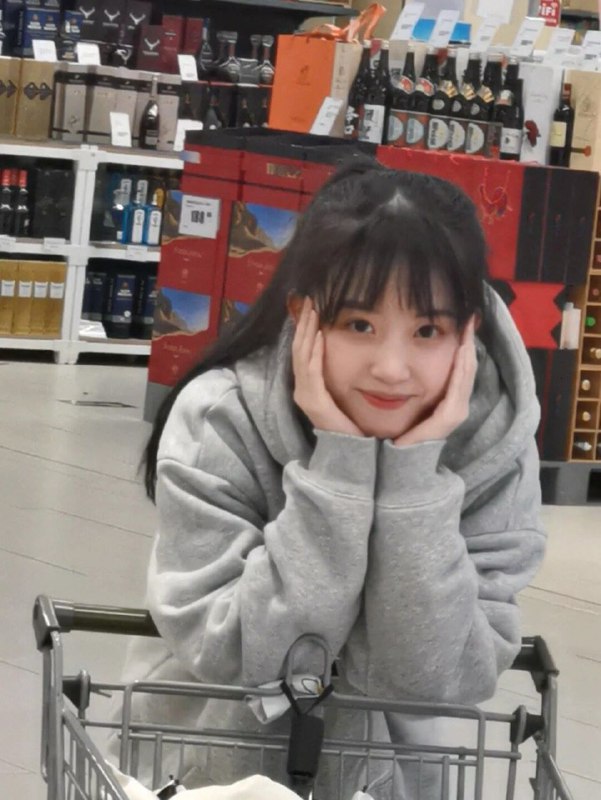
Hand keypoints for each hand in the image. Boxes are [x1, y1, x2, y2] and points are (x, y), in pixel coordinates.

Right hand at [292, 297, 363, 436]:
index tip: (309, 310)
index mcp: (306, 388)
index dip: (302, 331)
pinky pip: (312, 371)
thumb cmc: (349, 425)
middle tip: (309, 302)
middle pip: (298, 350)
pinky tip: (318, 336)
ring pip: (301, 357)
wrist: (349, 453)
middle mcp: (301, 390)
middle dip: (303, 325)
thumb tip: (339, 356)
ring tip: (312, 312)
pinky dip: (314, 352)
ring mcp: (305, 396)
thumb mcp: (339, 396)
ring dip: (307, 332)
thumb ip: (334, 378)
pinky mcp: (314, 401)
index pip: (301, 353)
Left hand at [394, 316, 477, 447]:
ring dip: (467, 353)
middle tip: (470, 319)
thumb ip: (415, 384)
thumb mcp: (413, 401)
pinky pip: (457, 388)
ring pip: (465, 375)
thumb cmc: (405, 429)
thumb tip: (409, 361)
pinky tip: (461, 353)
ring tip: (467, 332)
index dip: (464, 346)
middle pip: (467, 368)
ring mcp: (456, 411)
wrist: (402, 454)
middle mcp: (457, 404)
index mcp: (450, 400)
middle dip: (468, 343)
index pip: (461, 368)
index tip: (464, 323)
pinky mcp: (450, 417)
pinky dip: (461, 370)